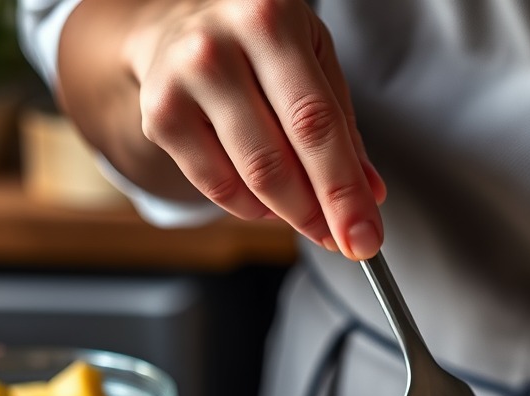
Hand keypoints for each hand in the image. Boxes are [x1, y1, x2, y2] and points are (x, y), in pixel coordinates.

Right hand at [115, 0, 385, 255]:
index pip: (316, 124)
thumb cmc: (260, 46)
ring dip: (289, 214)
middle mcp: (217, 45)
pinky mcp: (160, 116)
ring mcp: (182, 80)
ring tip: (309, 214)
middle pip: (278, 160)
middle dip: (318, 215)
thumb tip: (370, 195)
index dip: (344, 192)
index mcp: (271, 19)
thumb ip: (344, 129)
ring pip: (249, 180)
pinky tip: (268, 199)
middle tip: (342, 239)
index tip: (365, 239)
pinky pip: (218, 188)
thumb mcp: (314, 64)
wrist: (180, 26)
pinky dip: (253, 208)